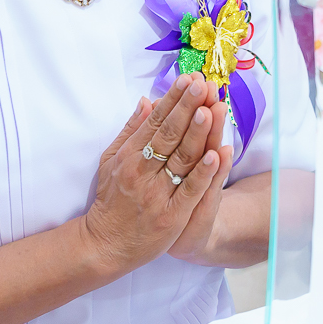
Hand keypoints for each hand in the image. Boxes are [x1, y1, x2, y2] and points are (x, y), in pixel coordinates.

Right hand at [78, 74, 222, 279]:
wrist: (106, 244)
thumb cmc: (111, 198)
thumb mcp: (112, 160)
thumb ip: (131, 131)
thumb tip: (146, 101)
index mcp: (129, 155)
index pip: (155, 122)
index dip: (172, 100)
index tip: (188, 79)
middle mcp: (142, 171)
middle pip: (169, 135)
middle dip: (187, 108)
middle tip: (203, 85)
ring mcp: (157, 194)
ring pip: (182, 159)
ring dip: (198, 133)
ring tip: (211, 109)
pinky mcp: (171, 216)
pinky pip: (189, 191)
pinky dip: (203, 173)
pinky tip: (216, 155)